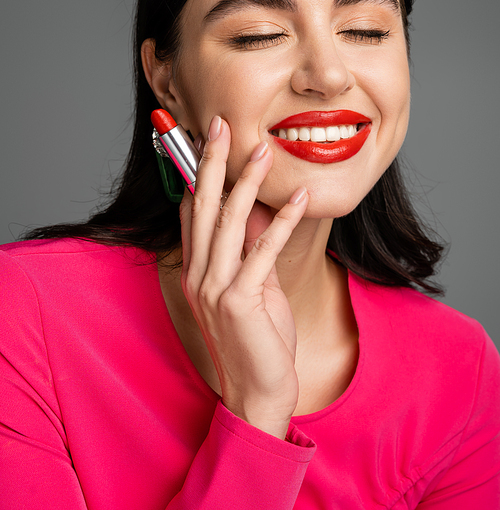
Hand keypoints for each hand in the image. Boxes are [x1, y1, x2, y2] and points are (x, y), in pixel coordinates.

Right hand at [179, 115, 308, 438]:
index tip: (202, 140)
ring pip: (229, 221)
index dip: (194, 173)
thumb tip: (262, 210)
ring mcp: (214, 288)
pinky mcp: (239, 301)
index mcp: (196, 270)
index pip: (190, 211)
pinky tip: (299, 197)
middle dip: (209, 162)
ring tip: (263, 149)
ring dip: (247, 181)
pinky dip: (282, 221)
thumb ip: (253, 250)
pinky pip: (263, 251)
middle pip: (202, 206)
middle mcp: (198, 274)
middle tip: (218, 125)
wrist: (257, 392)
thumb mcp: (254, 286)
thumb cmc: (257, 338)